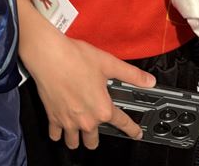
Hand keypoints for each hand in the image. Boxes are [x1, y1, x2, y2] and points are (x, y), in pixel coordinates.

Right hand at [17, 0, 153, 150]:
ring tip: (78, 130)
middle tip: (96, 127)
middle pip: (93, 141)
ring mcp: (68, 121)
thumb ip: (131, 75)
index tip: (136, 134)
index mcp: (102, 109)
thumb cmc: (76, 58)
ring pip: (74, 142)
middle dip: (95, 137)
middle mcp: (87, 120)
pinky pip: (56, 135)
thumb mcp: (108, 63)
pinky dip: (58, 133)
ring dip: (77, 139)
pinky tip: (60, 127)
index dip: (132, 130)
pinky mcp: (53, 117)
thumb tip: (149, 81)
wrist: (49, 56)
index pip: (122, 123)